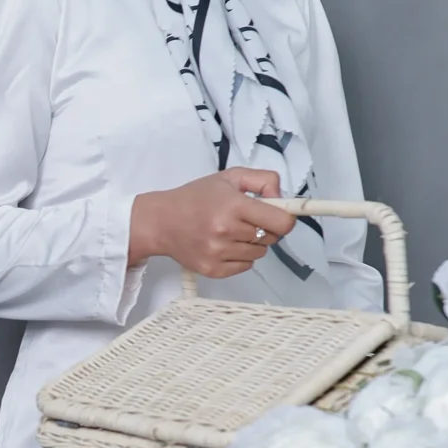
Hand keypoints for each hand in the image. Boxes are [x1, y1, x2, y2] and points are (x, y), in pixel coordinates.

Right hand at [128, 168, 299, 278]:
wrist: (160, 222)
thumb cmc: (194, 198)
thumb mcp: (230, 177)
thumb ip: (263, 181)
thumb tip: (282, 200)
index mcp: (233, 205)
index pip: (281, 222)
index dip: (286, 219)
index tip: (282, 216)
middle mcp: (226, 230)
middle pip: (271, 238)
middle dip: (265, 228)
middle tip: (246, 219)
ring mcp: (219, 253)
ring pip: (259, 253)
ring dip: (252, 243)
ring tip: (231, 231)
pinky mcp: (213, 269)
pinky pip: (245, 266)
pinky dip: (240, 257)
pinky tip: (224, 244)